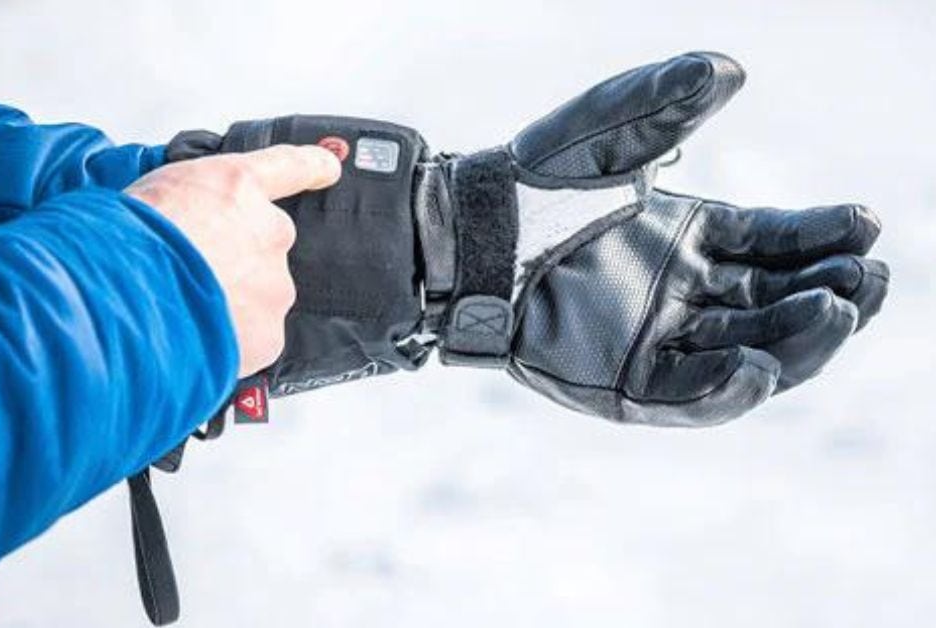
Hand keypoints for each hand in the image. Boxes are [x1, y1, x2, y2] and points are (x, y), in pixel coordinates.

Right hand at [126, 146, 340, 375]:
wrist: (126, 296)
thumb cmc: (126, 241)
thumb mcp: (152, 196)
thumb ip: (188, 206)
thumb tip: (183, 228)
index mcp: (236, 186)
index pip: (290, 166)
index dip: (313, 166)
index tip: (329, 167)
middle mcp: (267, 231)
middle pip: (266, 246)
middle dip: (237, 261)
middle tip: (194, 275)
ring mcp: (273, 283)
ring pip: (260, 296)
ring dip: (231, 304)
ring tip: (185, 311)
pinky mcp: (269, 332)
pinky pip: (253, 339)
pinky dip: (230, 342)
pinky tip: (196, 339)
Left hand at [504, 52, 888, 424]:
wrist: (467, 235)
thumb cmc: (530, 181)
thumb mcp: (603, 133)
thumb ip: (663, 101)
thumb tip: (728, 69)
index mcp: (694, 237)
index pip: (777, 243)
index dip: (824, 236)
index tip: (866, 224)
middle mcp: (687, 293)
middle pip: (778, 304)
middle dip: (830, 293)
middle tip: (868, 280)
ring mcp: (658, 341)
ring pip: (750, 352)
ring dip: (799, 342)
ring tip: (837, 312)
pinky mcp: (624, 386)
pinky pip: (689, 397)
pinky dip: (728, 391)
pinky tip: (764, 370)